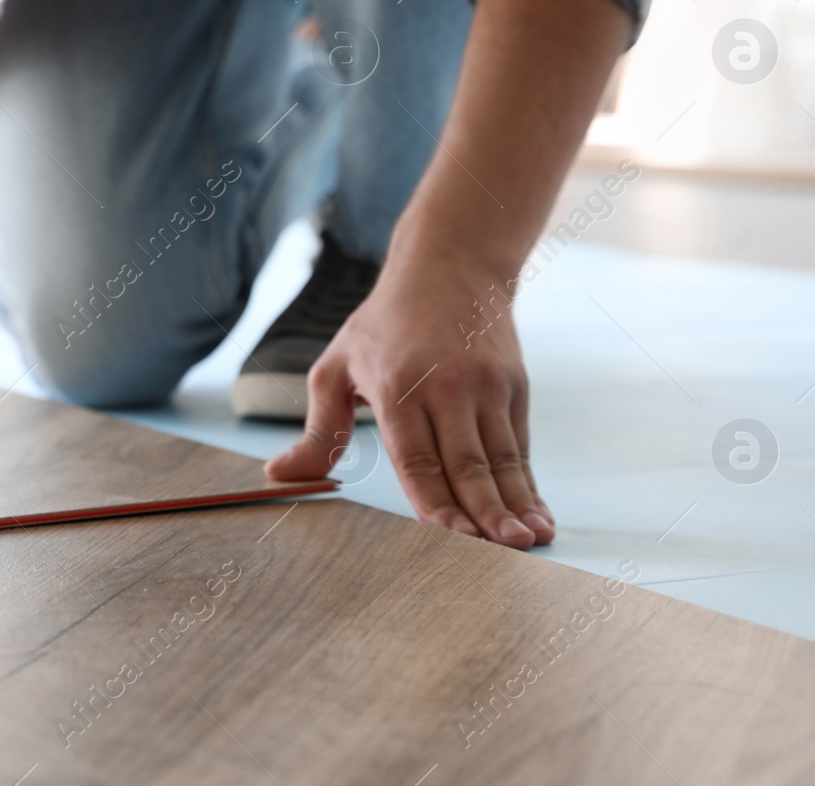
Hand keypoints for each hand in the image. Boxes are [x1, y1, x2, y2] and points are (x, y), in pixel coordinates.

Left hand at [266, 250, 553, 548]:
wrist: (450, 264)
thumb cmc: (383, 324)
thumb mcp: (337, 368)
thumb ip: (318, 431)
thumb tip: (277, 476)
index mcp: (396, 387)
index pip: (416, 456)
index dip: (435, 499)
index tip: (451, 536)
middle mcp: (445, 388)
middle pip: (466, 462)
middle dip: (485, 511)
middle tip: (503, 551)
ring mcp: (485, 386)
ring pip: (500, 457)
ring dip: (516, 503)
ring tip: (530, 540)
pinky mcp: (513, 385)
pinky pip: (519, 445)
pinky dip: (528, 484)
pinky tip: (537, 515)